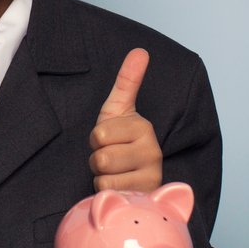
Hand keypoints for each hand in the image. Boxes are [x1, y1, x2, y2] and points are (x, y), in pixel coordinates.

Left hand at [88, 48, 160, 192]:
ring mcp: (151, 176)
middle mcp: (152, 151)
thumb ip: (127, 81)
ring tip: (115, 171)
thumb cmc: (120, 140)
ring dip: (102, 176)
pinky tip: (119, 186)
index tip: (109, 139)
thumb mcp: (118, 110)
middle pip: (102, 157)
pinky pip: (109, 192)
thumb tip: (140, 51)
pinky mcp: (144, 196)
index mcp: (144, 127)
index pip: (99, 134)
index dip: (96, 139)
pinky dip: (107, 191)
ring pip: (104, 176)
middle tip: (110, 157)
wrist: (132, 175)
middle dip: (98, 159)